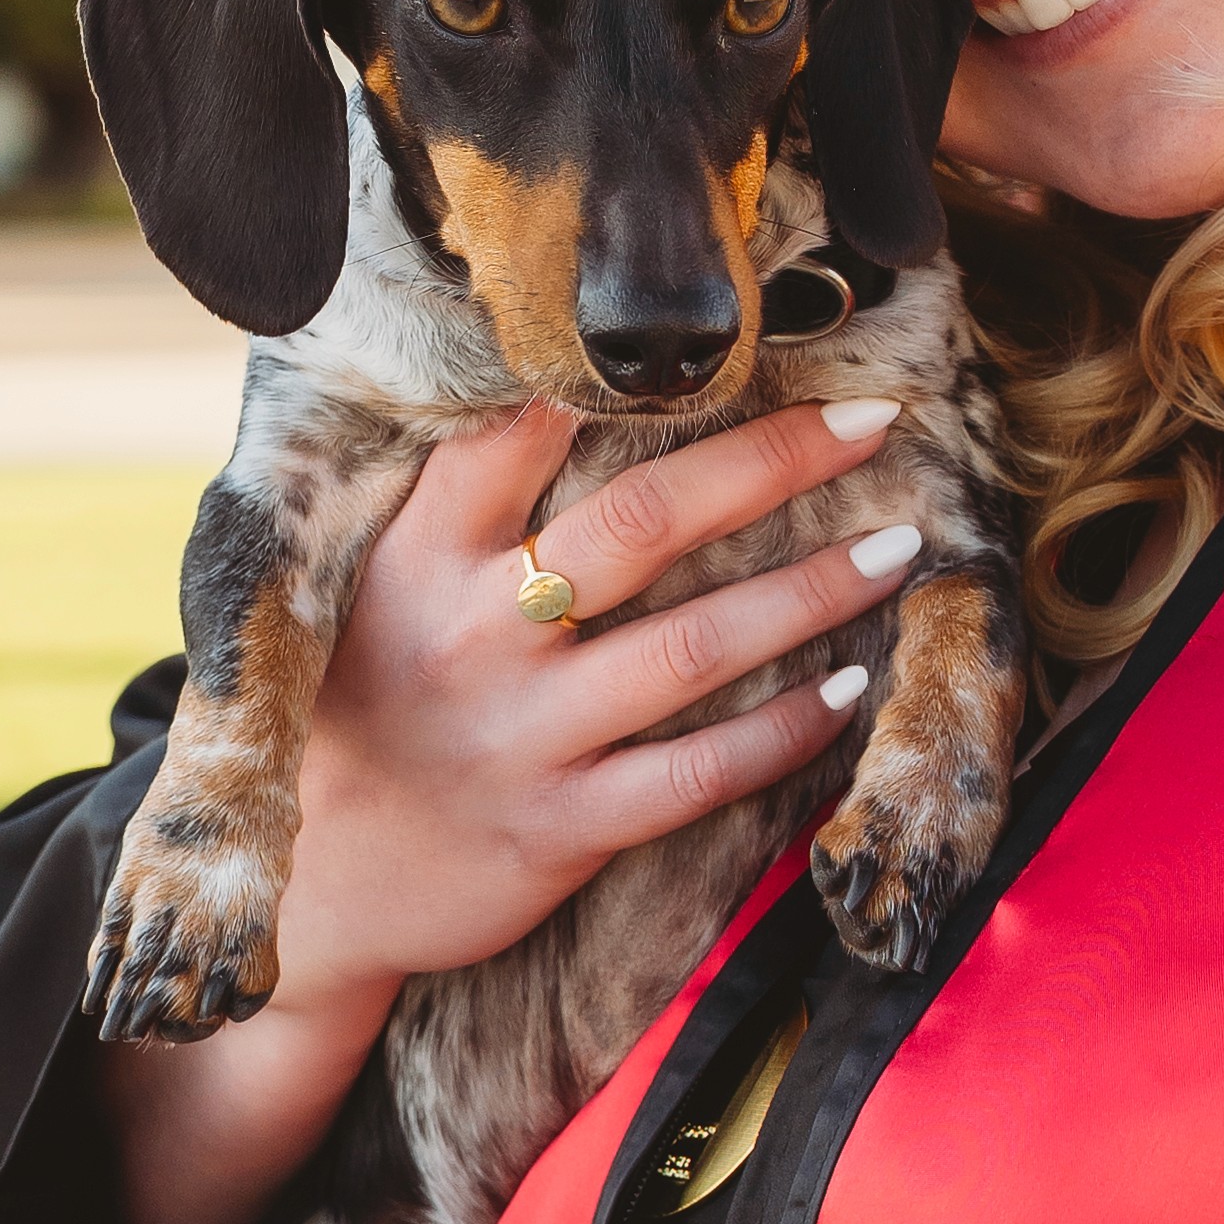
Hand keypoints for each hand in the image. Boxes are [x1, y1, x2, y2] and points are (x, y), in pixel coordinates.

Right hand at [278, 391, 912, 997]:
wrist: (329, 885)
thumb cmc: (376, 709)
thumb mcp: (386, 589)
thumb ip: (466, 504)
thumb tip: (572, 393)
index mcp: (423, 557)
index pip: (517, 434)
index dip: (618, 379)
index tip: (730, 339)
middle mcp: (475, 634)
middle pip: (643, 521)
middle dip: (771, 463)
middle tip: (869, 426)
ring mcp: (524, 735)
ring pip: (693, 645)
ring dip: (809, 593)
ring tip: (894, 551)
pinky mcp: (564, 827)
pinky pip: (699, 771)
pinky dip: (784, 728)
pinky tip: (847, 688)